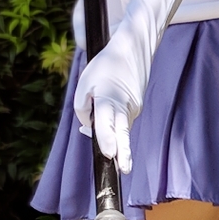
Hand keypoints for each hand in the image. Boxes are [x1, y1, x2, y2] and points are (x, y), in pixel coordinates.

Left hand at [73, 31, 144, 173]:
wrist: (133, 49)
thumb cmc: (105, 66)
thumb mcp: (84, 83)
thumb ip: (81, 107)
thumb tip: (87, 126)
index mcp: (108, 98)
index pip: (107, 122)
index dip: (106, 139)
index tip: (109, 154)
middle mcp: (124, 106)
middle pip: (123, 133)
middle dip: (124, 153)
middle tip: (124, 170)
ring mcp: (133, 108)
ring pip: (121, 129)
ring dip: (113, 138)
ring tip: (114, 153)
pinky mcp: (137, 108)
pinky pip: (123, 121)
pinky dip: (115, 125)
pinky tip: (109, 119)